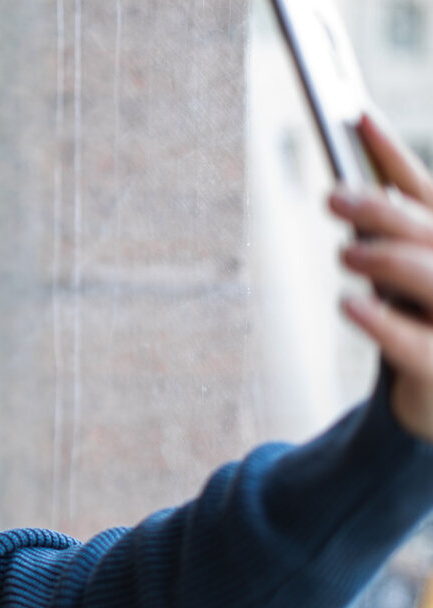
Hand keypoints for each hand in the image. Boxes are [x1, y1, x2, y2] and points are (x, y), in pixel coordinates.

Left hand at [328, 114, 432, 441]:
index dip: (392, 154)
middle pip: (429, 230)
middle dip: (380, 208)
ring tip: (345, 252)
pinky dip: (378, 321)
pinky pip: (413, 344)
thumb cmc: (420, 320)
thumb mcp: (404, 269)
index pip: (428, 191)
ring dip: (384, 258)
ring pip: (431, 276)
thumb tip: (353, 170)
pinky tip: (349, 304)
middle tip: (331, 197)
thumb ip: (390, 225)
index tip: (355, 117)